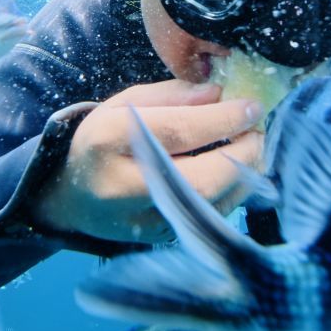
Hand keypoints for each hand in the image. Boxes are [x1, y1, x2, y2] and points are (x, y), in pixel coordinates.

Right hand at [34, 79, 263, 242]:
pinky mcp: (158, 238)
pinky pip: (207, 218)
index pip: (179, 130)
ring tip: (254, 148)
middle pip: (199, 178)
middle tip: (259, 132)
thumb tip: (220, 92)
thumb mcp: (126, 104)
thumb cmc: (104, 141)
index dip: (224, 118)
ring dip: (244, 175)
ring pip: (209, 205)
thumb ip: (174, 95)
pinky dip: (233, 193)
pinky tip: (239, 172)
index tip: (253, 107)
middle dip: (242, 154)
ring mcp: (140, 221)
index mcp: (109, 140)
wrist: (71, 196)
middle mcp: (122, 186)